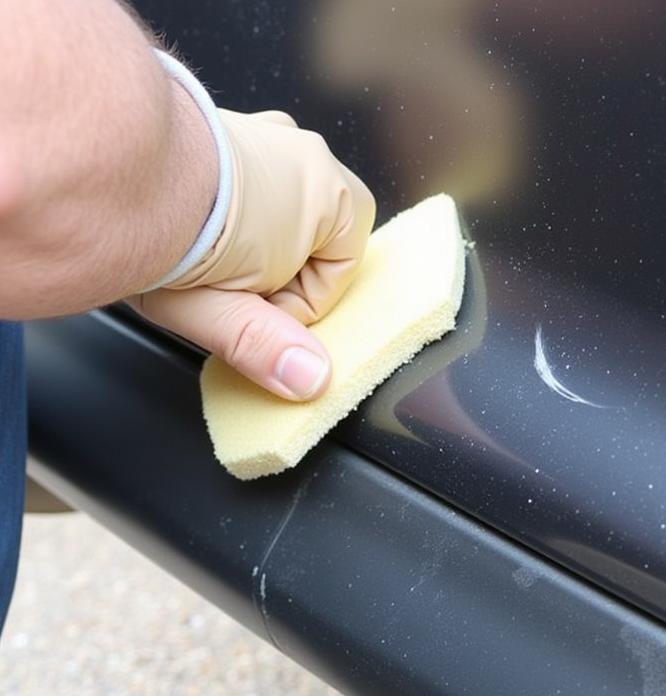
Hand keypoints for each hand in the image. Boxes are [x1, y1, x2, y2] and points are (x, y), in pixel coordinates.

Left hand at [130, 109, 374, 400]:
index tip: (261, 313)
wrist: (100, 165)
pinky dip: (223, 206)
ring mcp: (261, 131)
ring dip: (253, 237)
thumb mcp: (222, 312)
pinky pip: (243, 178)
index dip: (301, 302)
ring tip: (206, 259)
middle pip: (316, 232)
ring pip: (280, 205)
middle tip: (233, 288)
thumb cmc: (167, 232)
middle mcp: (301, 150)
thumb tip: (309, 378)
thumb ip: (269, 348)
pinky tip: (188, 226)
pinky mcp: (220, 124)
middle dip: (280, 266)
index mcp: (329, 193)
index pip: (342, 268)